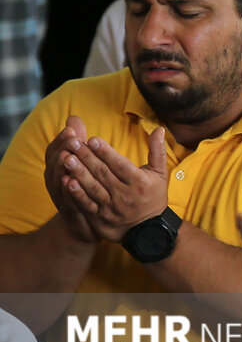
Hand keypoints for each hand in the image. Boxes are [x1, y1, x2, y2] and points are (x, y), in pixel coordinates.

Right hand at [42, 116, 95, 243]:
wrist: (86, 223)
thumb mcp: (79, 162)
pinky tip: (72, 182)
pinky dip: (68, 190)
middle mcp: (55, 180)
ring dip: (62, 168)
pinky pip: (67, 199)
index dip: (62, 139)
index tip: (72, 128)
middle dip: (63, 149)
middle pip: (56, 162)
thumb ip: (77, 142)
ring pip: (59, 179)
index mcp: (57, 167)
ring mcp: (61, 196)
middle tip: (72, 139)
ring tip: (69, 157)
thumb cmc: (84, 186)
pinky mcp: (70, 210)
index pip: (55, 149)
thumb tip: (74, 118)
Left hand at [60, 127, 168, 242]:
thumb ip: (157, 151)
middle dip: (87, 157)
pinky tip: (67, 182)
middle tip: (73, 143)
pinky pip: (87, 204)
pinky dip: (77, 194)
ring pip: (93, 187)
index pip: (120, 165)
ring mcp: (112, 207)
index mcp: (140, 182)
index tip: (93, 139)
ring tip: (66, 158)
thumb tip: (159, 129)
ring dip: (78, 172)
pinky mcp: (100, 218)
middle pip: (103, 173)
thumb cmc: (153, 196)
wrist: (149, 230)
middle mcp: (125, 195)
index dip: (106, 152)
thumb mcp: (160, 173)